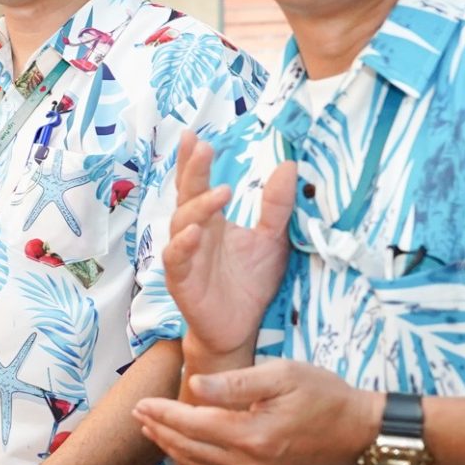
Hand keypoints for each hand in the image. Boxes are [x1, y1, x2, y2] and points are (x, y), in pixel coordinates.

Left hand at [132, 360, 385, 464]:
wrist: (365, 435)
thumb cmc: (327, 397)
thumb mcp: (284, 376)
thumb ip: (237, 383)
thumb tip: (195, 386)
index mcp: (252, 436)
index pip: (193, 425)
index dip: (164, 414)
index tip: (142, 404)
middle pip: (190, 450)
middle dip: (161, 433)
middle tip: (139, 417)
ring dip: (175, 450)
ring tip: (154, 433)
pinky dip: (199, 463)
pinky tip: (189, 451)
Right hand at [164, 133, 296, 366]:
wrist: (240, 329)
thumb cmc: (250, 283)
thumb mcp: (272, 239)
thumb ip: (277, 206)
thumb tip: (289, 165)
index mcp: (212, 221)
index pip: (199, 185)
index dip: (195, 162)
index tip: (195, 136)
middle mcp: (194, 234)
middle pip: (186, 196)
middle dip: (192, 171)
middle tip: (201, 147)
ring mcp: (185, 257)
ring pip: (181, 224)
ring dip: (198, 206)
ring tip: (219, 192)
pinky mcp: (182, 282)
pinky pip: (176, 260)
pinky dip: (183, 245)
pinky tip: (195, 233)